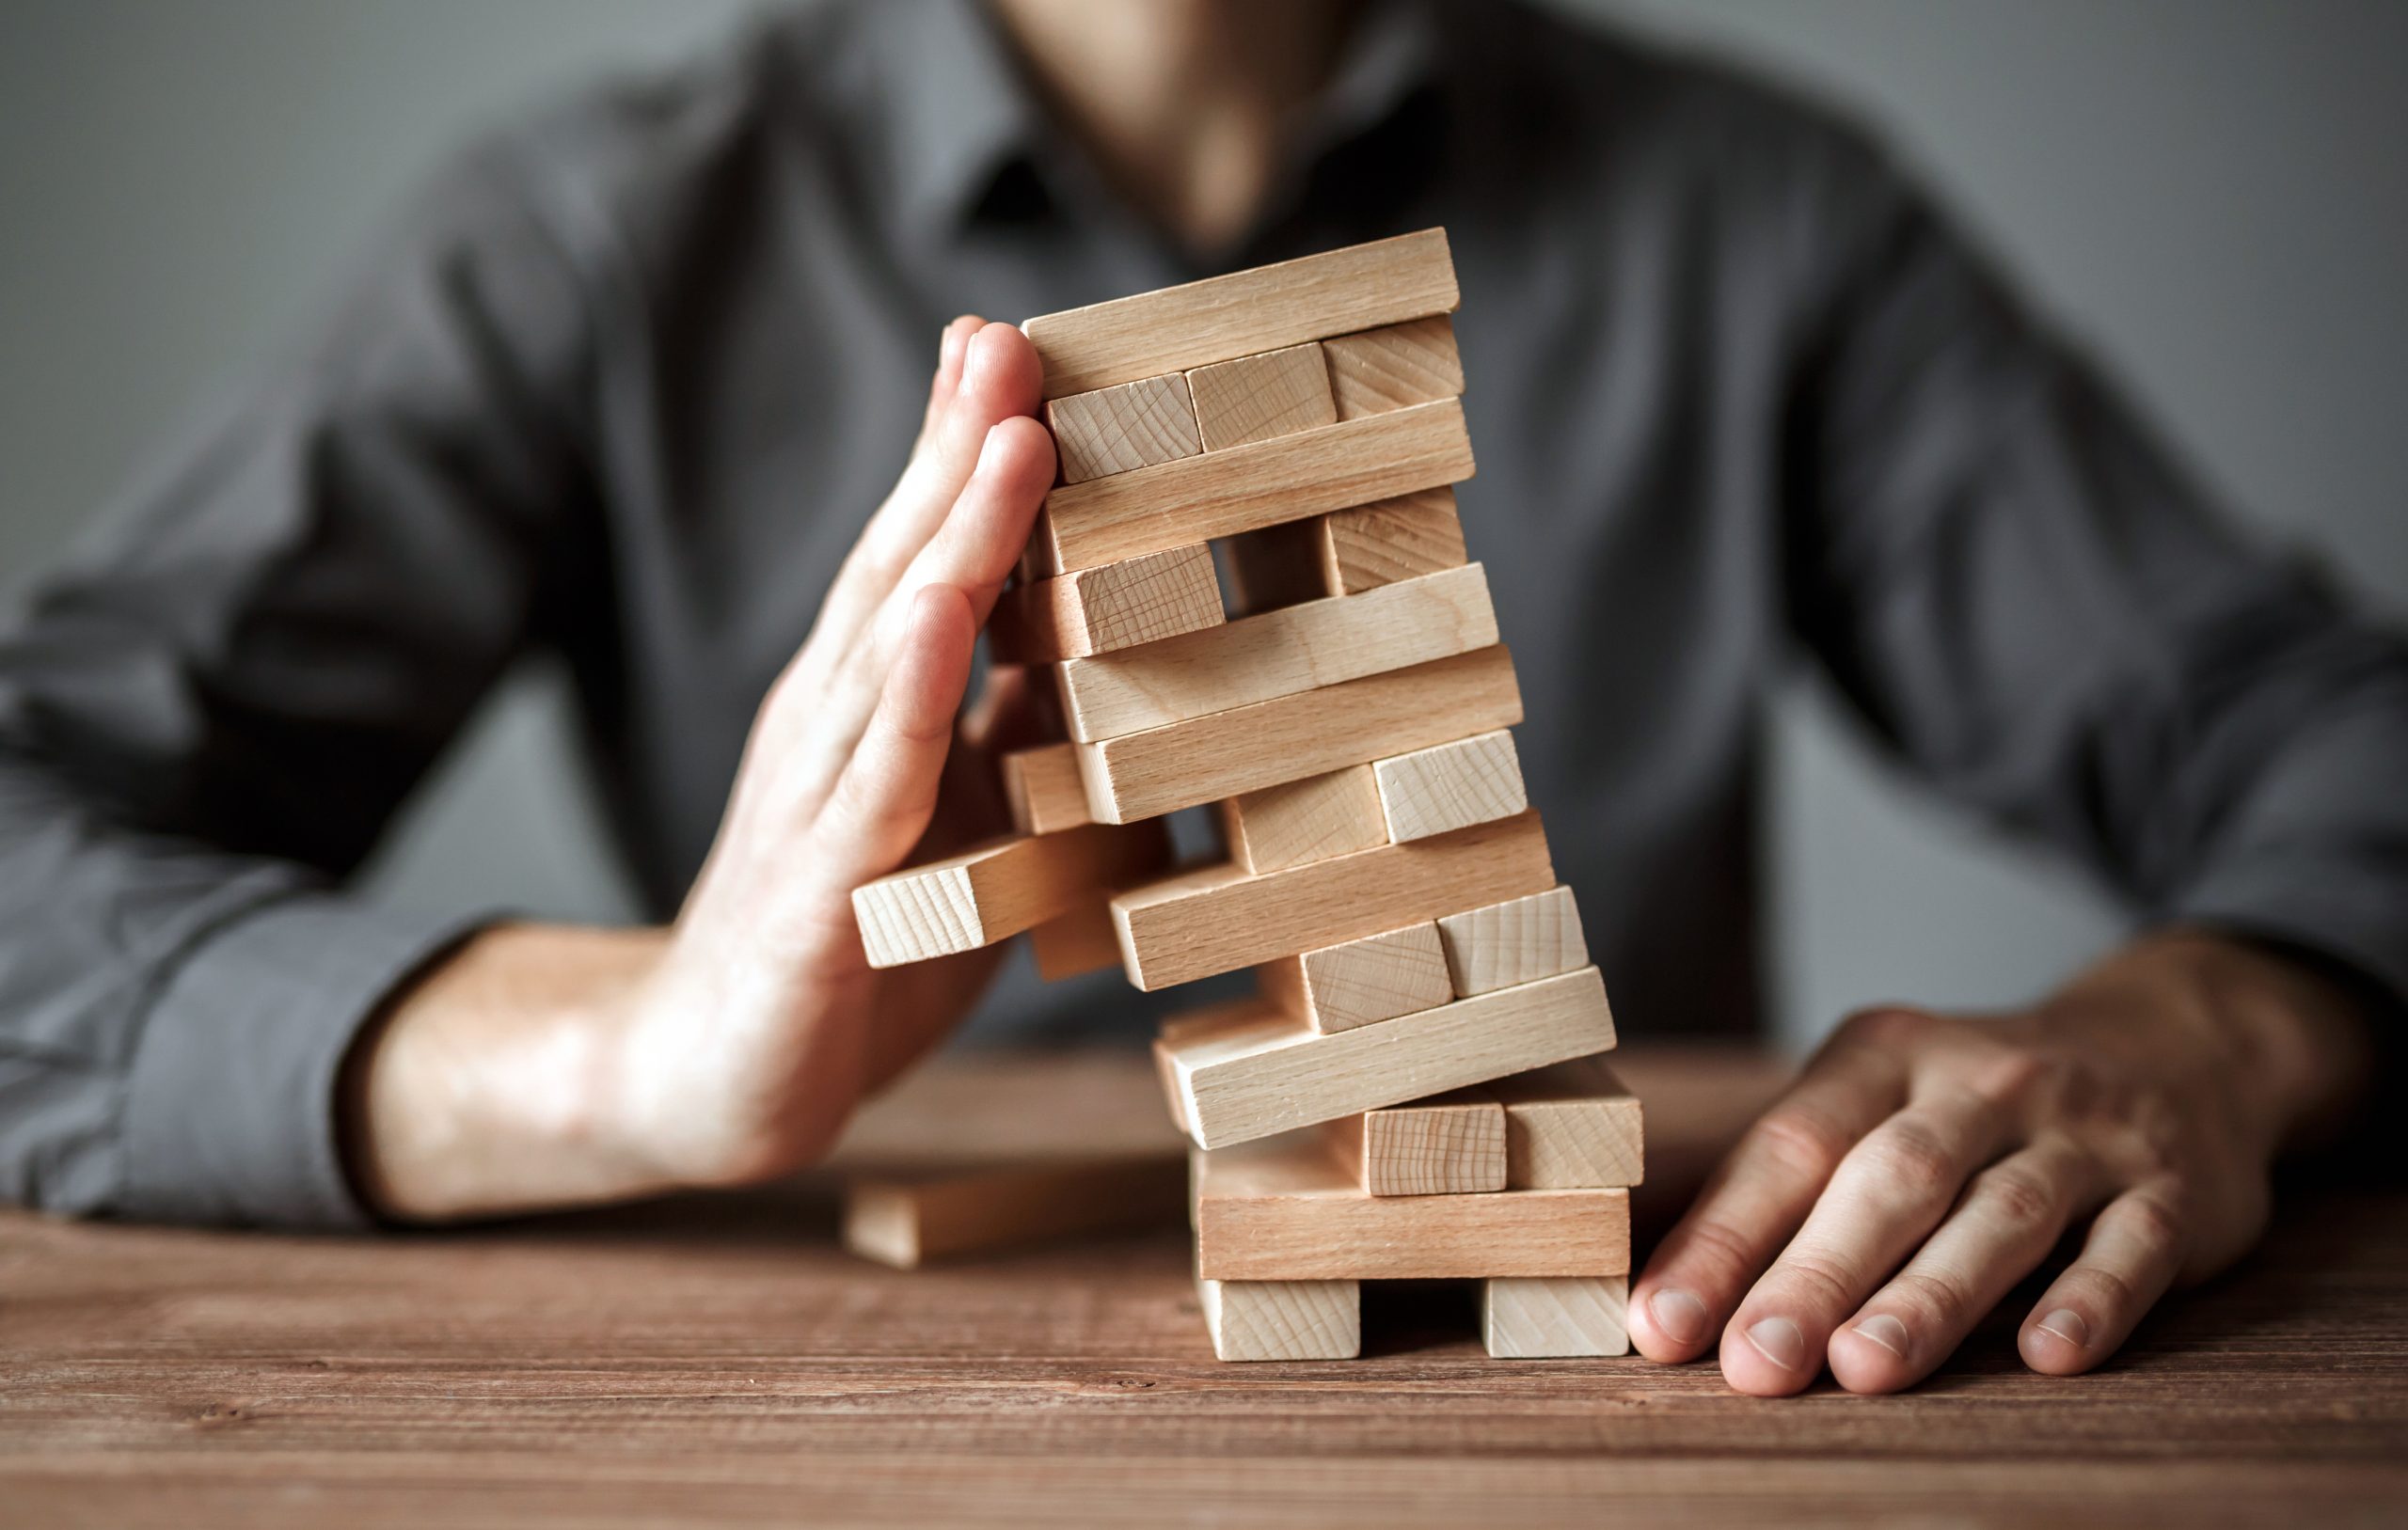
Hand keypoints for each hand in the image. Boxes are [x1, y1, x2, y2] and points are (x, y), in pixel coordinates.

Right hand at [348, 317, 1057, 1219]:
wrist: (712, 1086)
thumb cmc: (856, 947)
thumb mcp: (962, 824)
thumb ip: (1015, 732)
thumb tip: (1104, 643)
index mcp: (870, 707)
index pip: (921, 558)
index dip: (965, 453)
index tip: (1018, 344)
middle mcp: (833, 728)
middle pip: (900, 564)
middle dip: (959, 447)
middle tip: (1009, 336)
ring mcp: (816, 800)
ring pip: (887, 646)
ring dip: (951, 535)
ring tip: (1010, 434)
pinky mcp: (815, 894)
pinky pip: (869, 782)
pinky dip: (908, 694)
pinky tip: (941, 615)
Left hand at [1627, 932, 2371, 1393]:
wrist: (2175, 1043)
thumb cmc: (1976, 1105)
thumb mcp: (1882, 1100)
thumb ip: (1795, 1186)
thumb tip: (1675, 1299)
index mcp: (1885, 1053)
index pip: (1790, 1145)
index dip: (1723, 1238)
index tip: (1664, 1324)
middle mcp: (1981, 1082)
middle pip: (1890, 1180)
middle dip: (1816, 1275)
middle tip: (1755, 1361)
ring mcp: (2083, 1132)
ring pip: (2000, 1214)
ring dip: (1930, 1296)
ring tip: (1863, 1369)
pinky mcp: (2172, 1189)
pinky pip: (2132, 1245)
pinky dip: (2090, 1300)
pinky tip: (2045, 1355)